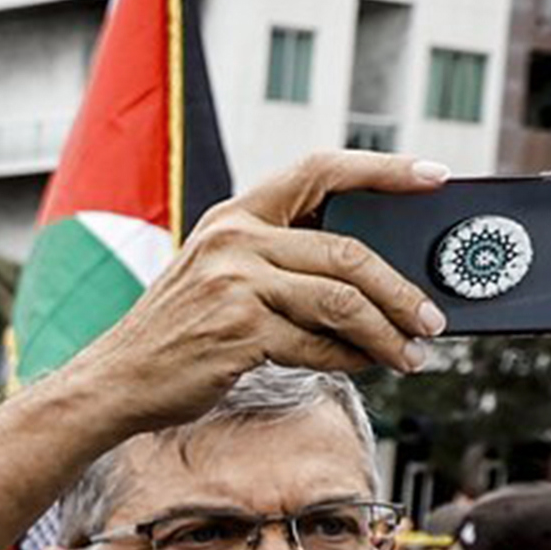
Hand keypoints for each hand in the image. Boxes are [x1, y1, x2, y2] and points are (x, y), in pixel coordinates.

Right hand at [76, 150, 450, 416]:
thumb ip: (281, 256)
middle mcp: (235, 241)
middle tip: (431, 316)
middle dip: (402, 290)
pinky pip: (318, 345)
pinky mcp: (238, 333)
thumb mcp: (219, 270)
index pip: (321, 171)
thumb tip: (371, 271)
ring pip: (342, 302)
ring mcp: (235, 286)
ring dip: (388, 332)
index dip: (383, 171)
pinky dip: (350, 359)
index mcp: (236, 214)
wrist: (117, 378)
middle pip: (349, 253)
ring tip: (411, 352)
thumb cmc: (177, 329)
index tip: (433, 177)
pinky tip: (362, 365)